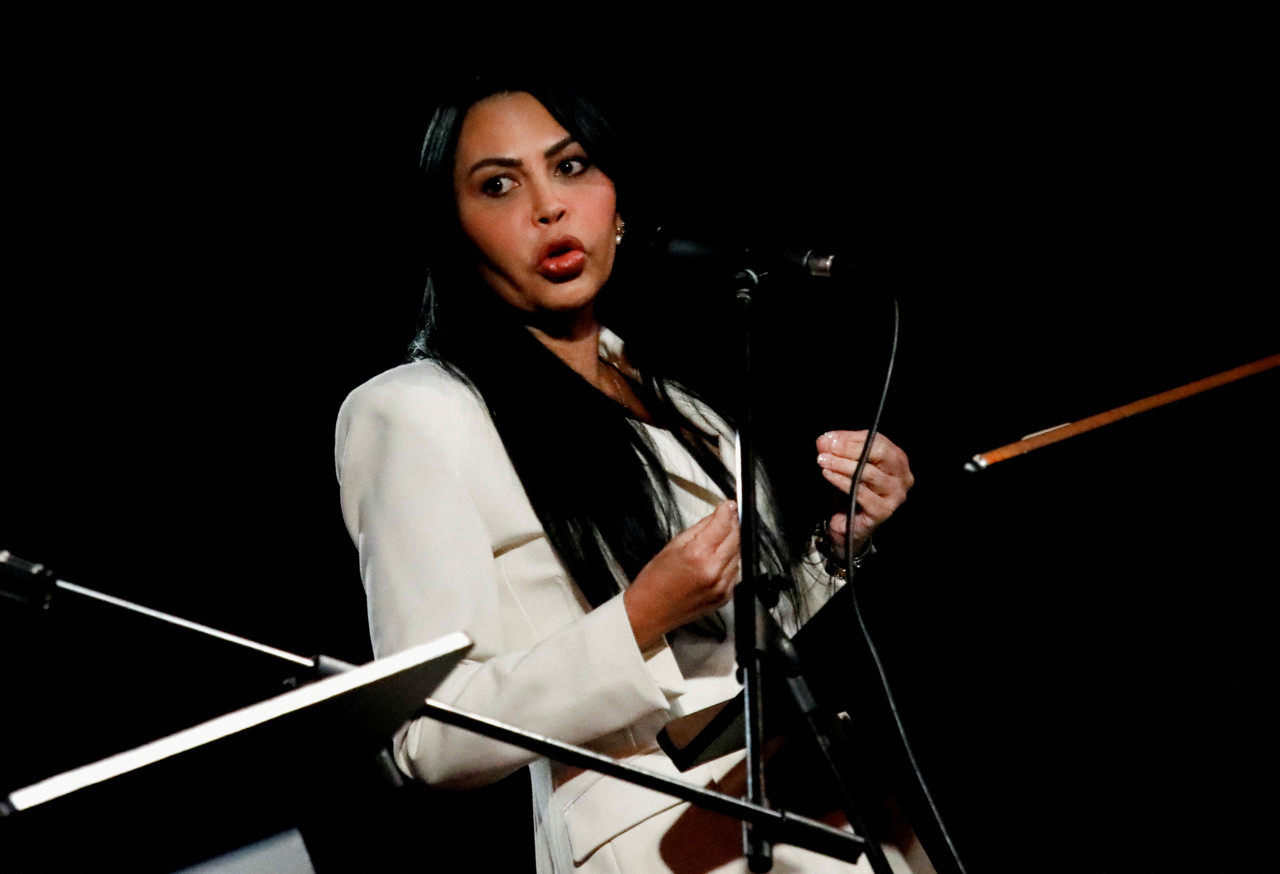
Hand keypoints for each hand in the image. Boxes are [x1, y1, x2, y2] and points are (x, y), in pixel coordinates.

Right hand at [624, 501, 740, 648]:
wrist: (650, 613)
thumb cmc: (655, 580)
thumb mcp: (672, 545)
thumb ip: (699, 529)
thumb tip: (717, 515)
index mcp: (698, 555)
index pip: (723, 525)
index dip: (728, 512)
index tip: (728, 506)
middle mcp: (714, 571)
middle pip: (736, 539)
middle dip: (732, 526)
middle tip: (726, 518)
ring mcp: (722, 586)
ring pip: (738, 555)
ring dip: (732, 544)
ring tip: (717, 541)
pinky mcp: (725, 597)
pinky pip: (735, 572)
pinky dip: (729, 563)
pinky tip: (716, 560)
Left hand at [816, 431, 913, 553]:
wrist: (847, 525)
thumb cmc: (849, 492)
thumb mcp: (842, 465)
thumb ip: (836, 450)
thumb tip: (825, 439)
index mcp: (897, 460)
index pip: (878, 441)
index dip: (852, 439)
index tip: (829, 439)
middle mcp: (903, 476)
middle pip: (879, 453)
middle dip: (849, 450)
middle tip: (826, 450)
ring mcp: (896, 495)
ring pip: (869, 473)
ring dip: (842, 465)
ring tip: (823, 462)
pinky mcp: (884, 510)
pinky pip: (861, 492)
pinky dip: (842, 482)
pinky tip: (828, 475)